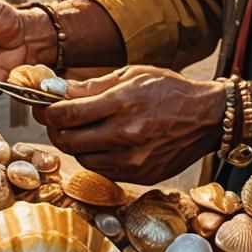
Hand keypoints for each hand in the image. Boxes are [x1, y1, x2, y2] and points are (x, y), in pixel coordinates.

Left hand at [36, 67, 223, 183]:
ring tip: (80, 130)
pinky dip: (95, 156)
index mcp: (123, 103)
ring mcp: (133, 160)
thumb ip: (93, 86)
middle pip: (68, 140)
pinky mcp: (140, 176)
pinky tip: (101, 143)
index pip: (68, 114)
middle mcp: (126, 134)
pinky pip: (103, 170)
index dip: (48, 111)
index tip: (44, 106)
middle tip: (55, 119)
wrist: (207, 117)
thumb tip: (58, 90)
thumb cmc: (170, 90)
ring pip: (82, 158)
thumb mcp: (133, 75)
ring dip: (74, 144)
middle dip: (55, 129)